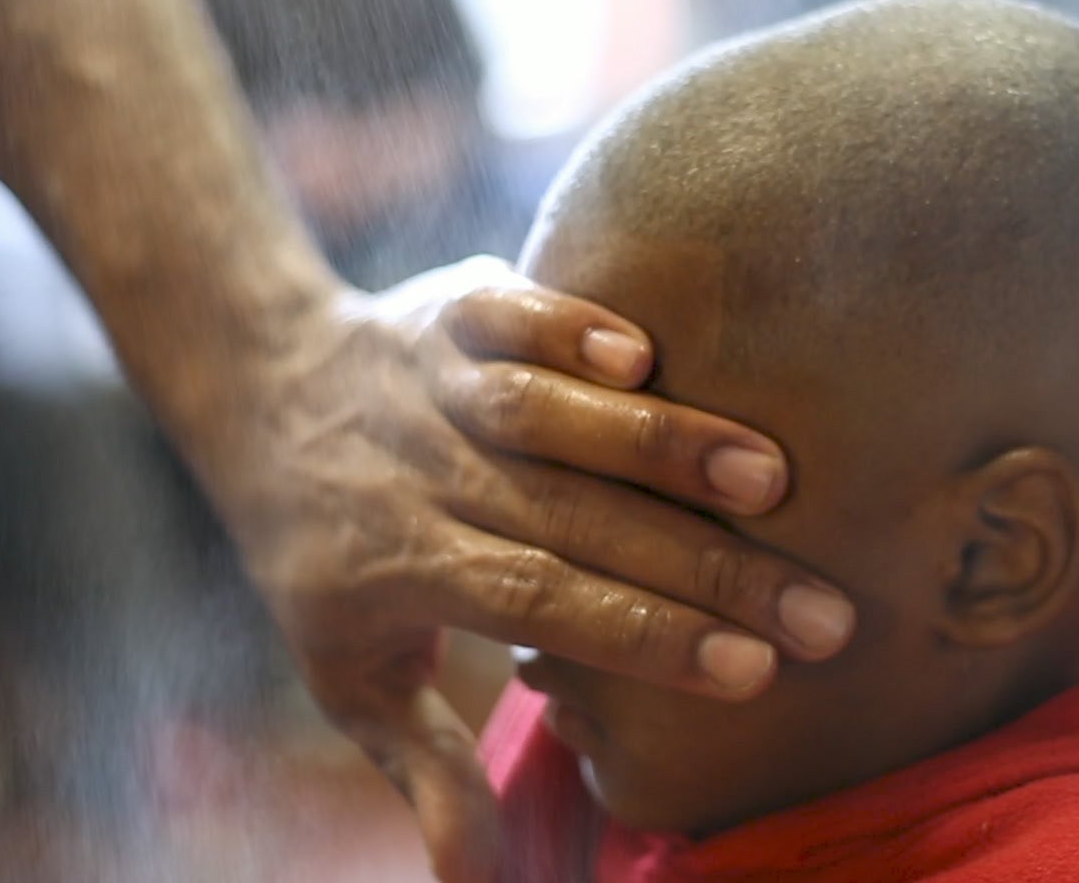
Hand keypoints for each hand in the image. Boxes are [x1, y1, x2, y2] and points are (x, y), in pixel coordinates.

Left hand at [188, 257, 854, 881]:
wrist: (255, 387)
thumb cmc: (323, 551)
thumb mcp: (350, 675)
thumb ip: (426, 770)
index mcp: (401, 564)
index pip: (541, 602)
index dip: (647, 638)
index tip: (754, 673)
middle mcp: (420, 472)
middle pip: (574, 521)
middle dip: (709, 567)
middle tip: (823, 612)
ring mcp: (433, 383)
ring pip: (549, 417)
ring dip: (660, 444)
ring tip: (777, 478)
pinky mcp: (452, 306)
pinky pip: (513, 314)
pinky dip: (571, 329)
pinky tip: (646, 355)